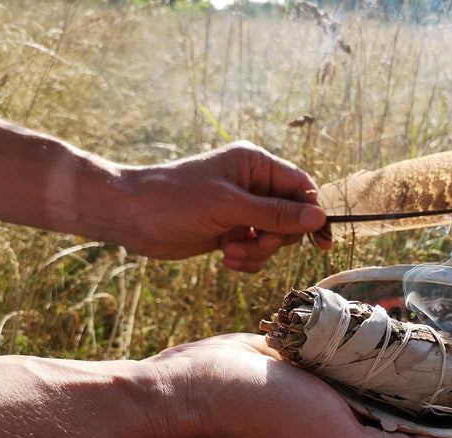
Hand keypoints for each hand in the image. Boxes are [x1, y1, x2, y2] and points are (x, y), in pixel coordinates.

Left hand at [123, 141, 331, 269]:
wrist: (130, 217)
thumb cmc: (174, 199)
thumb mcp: (229, 207)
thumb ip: (275, 214)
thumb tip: (318, 217)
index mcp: (255, 164)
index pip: (300, 187)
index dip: (313, 213)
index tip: (321, 241)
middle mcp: (251, 184)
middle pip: (291, 217)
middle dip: (276, 238)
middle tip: (254, 243)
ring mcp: (241, 209)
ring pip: (273, 238)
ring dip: (258, 252)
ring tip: (232, 253)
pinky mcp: (230, 230)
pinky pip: (256, 250)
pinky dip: (247, 259)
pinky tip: (226, 258)